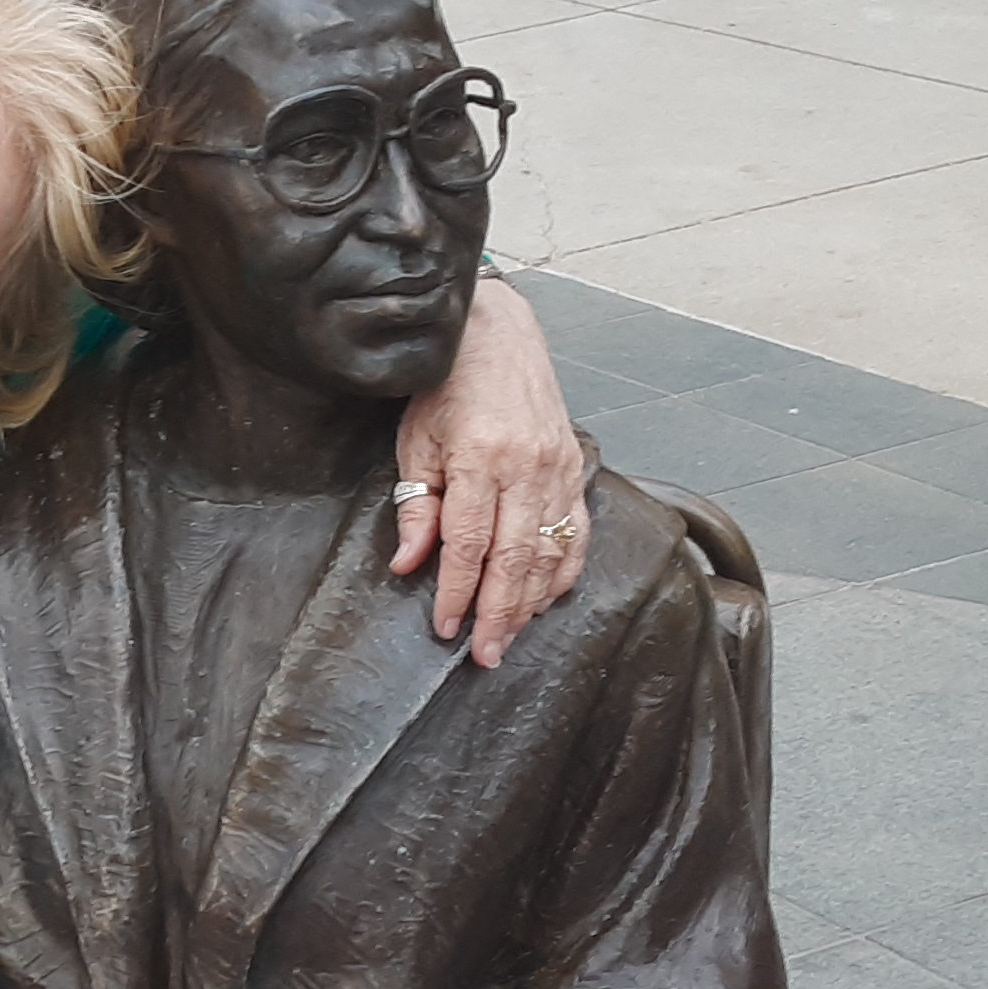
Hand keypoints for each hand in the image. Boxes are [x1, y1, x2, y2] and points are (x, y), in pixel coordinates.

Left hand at [392, 273, 588, 667]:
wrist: (497, 333)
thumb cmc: (447, 385)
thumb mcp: (416, 441)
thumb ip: (417, 505)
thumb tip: (411, 564)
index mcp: (481, 457)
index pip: (470, 543)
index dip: (458, 591)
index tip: (445, 627)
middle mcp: (527, 466)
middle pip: (515, 558)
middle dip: (499, 613)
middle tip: (485, 655)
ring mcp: (558, 468)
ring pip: (549, 551)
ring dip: (530, 601)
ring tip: (511, 636)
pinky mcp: (575, 468)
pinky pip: (576, 532)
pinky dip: (563, 571)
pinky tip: (546, 598)